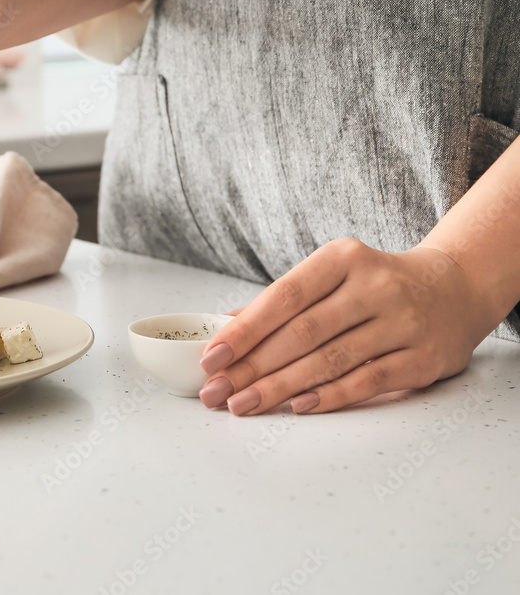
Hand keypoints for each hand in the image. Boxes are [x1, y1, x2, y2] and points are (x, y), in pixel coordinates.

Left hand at [197, 238, 495, 414]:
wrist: (455, 288)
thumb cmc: (374, 285)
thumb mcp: (332, 277)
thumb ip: (282, 303)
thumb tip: (225, 330)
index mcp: (343, 259)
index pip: (284, 297)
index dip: (245, 330)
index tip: (211, 357)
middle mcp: (375, 286)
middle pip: (302, 333)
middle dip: (252, 366)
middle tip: (216, 391)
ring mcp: (402, 323)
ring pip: (330, 360)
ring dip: (280, 387)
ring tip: (243, 404)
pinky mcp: (422, 358)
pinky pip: (367, 381)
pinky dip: (329, 396)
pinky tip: (296, 407)